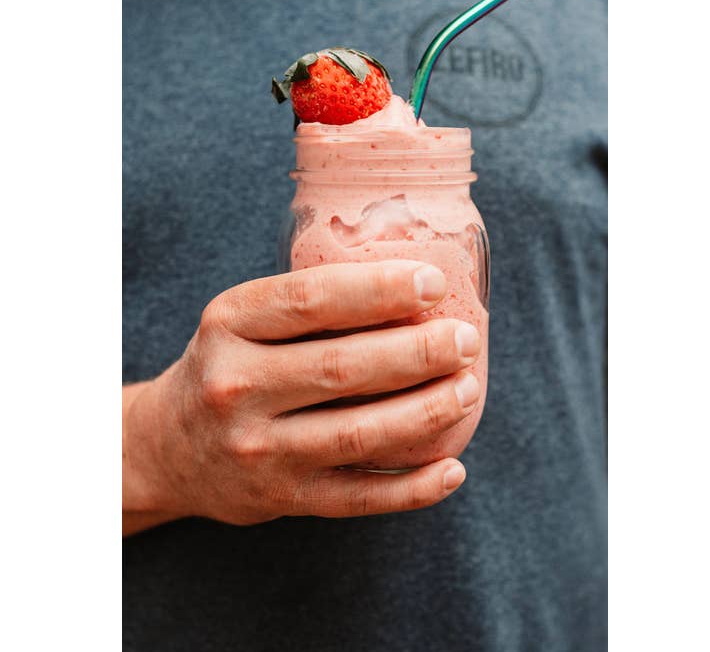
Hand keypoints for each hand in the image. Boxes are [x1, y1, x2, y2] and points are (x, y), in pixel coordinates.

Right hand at [123, 260, 481, 528]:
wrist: (168, 447)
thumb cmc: (227, 366)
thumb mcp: (242, 319)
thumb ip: (307, 304)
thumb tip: (409, 284)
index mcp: (230, 325)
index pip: (311, 299)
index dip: (379, 289)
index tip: (432, 283)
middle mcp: (236, 387)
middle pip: (343, 368)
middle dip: (418, 351)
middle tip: (463, 339)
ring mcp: (258, 450)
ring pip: (359, 434)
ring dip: (427, 412)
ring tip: (468, 388)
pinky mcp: (281, 498)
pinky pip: (358, 497)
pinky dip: (413, 488)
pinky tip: (452, 469)